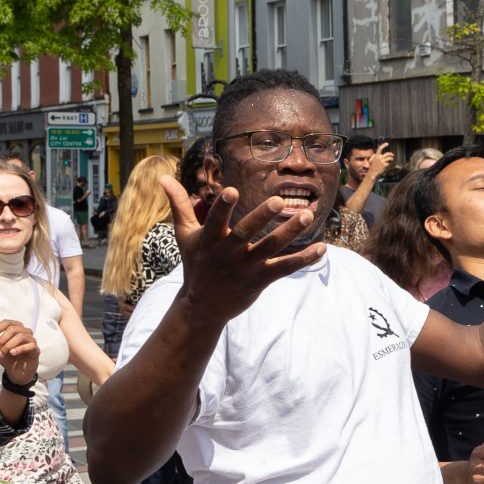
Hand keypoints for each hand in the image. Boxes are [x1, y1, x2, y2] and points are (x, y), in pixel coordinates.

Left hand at [0, 319, 40, 388]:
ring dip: (8, 345)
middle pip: (13, 329)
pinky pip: (30, 345)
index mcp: (16, 328)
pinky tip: (12, 353)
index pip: (7, 322)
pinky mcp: (35, 349)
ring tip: (2, 353)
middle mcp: (25, 332)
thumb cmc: (7, 357)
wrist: (15, 371)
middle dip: (2, 338)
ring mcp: (31, 340)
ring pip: (21, 336)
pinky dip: (19, 349)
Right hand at [162, 178, 325, 318]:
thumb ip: (179, 205)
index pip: (216, 219)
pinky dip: (304, 259)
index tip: (232, 191)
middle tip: (279, 200)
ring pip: (271, 248)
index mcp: (210, 239)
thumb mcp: (184, 235)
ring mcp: (246, 267)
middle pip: (247, 232)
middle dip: (262, 216)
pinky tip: (322, 248)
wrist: (202, 307)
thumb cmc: (195, 265)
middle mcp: (229, 252)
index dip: (223, 206)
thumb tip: (162, 176)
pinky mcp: (261, 280)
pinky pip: (285, 268)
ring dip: (290, 232)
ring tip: (307, 214)